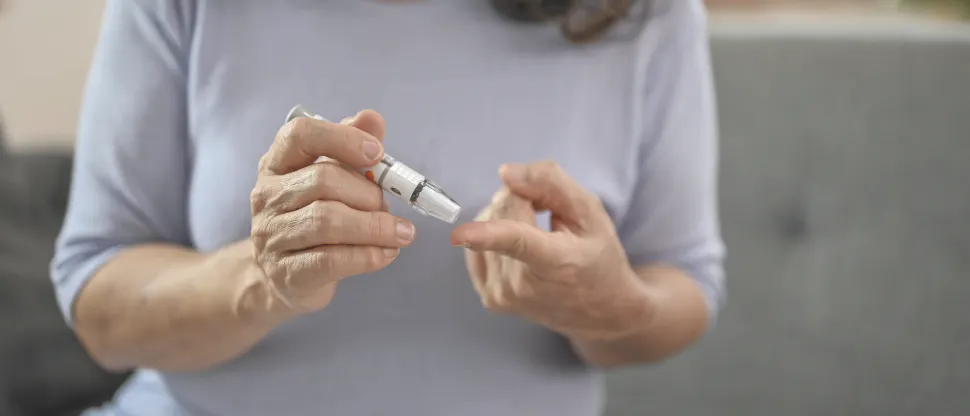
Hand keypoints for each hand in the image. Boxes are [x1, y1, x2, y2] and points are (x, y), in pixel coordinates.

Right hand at [249, 110, 415, 313]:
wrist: (286, 276)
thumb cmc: (313, 218)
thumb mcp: (330, 178)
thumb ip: (350, 147)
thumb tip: (372, 118)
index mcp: (277, 163)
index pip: (301, 134)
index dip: (343, 138)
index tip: (377, 153)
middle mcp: (268, 195)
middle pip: (323, 179)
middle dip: (367, 192)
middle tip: (389, 206)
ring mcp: (272, 235)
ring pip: (327, 221)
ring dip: (375, 226)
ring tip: (401, 232)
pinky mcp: (286, 272)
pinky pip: (331, 259)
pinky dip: (367, 255)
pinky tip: (387, 253)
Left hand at [451, 162, 651, 340]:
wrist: (599, 312)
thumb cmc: (598, 257)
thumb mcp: (590, 213)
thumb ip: (552, 184)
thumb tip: (505, 174)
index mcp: (554, 263)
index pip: (517, 242)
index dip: (487, 234)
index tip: (459, 234)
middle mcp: (521, 284)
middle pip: (500, 213)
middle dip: (520, 202)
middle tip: (546, 214)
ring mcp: (501, 295)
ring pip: (484, 225)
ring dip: (506, 218)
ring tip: (536, 234)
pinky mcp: (489, 297)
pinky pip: (474, 246)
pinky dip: (493, 236)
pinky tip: (517, 248)